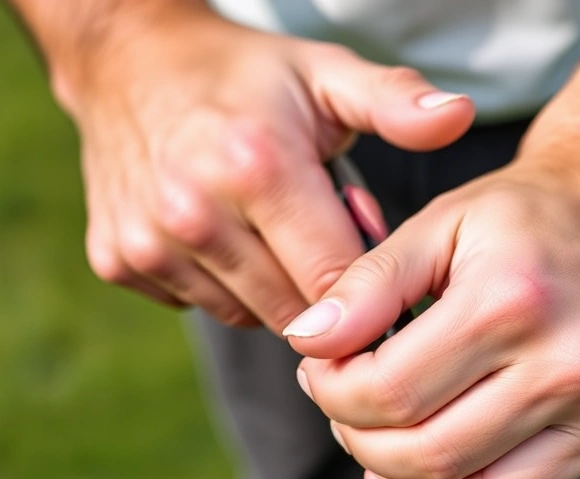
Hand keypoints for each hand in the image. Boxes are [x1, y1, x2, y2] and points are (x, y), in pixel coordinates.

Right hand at [62, 9, 473, 330]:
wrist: (129, 62)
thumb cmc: (246, 74)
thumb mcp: (325, 74)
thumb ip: (395, 102)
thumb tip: (460, 116)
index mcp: (257, 167)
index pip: (337, 282)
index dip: (364, 278)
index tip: (365, 249)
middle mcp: (195, 214)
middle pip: (295, 310)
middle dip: (320, 286)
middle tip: (316, 229)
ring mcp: (149, 243)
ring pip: (249, 315)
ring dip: (272, 288)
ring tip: (268, 225)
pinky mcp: (119, 261)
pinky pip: (201, 305)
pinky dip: (223, 284)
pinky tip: (222, 233)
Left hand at [285, 150, 579, 478]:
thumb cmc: (524, 217)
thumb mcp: (436, 224)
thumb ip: (367, 284)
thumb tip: (308, 340)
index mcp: (514, 298)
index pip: (390, 389)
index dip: (332, 390)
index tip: (320, 368)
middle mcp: (569, 359)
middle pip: (425, 447)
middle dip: (357, 433)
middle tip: (340, 399)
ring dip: (395, 472)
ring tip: (373, 430)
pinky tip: (414, 472)